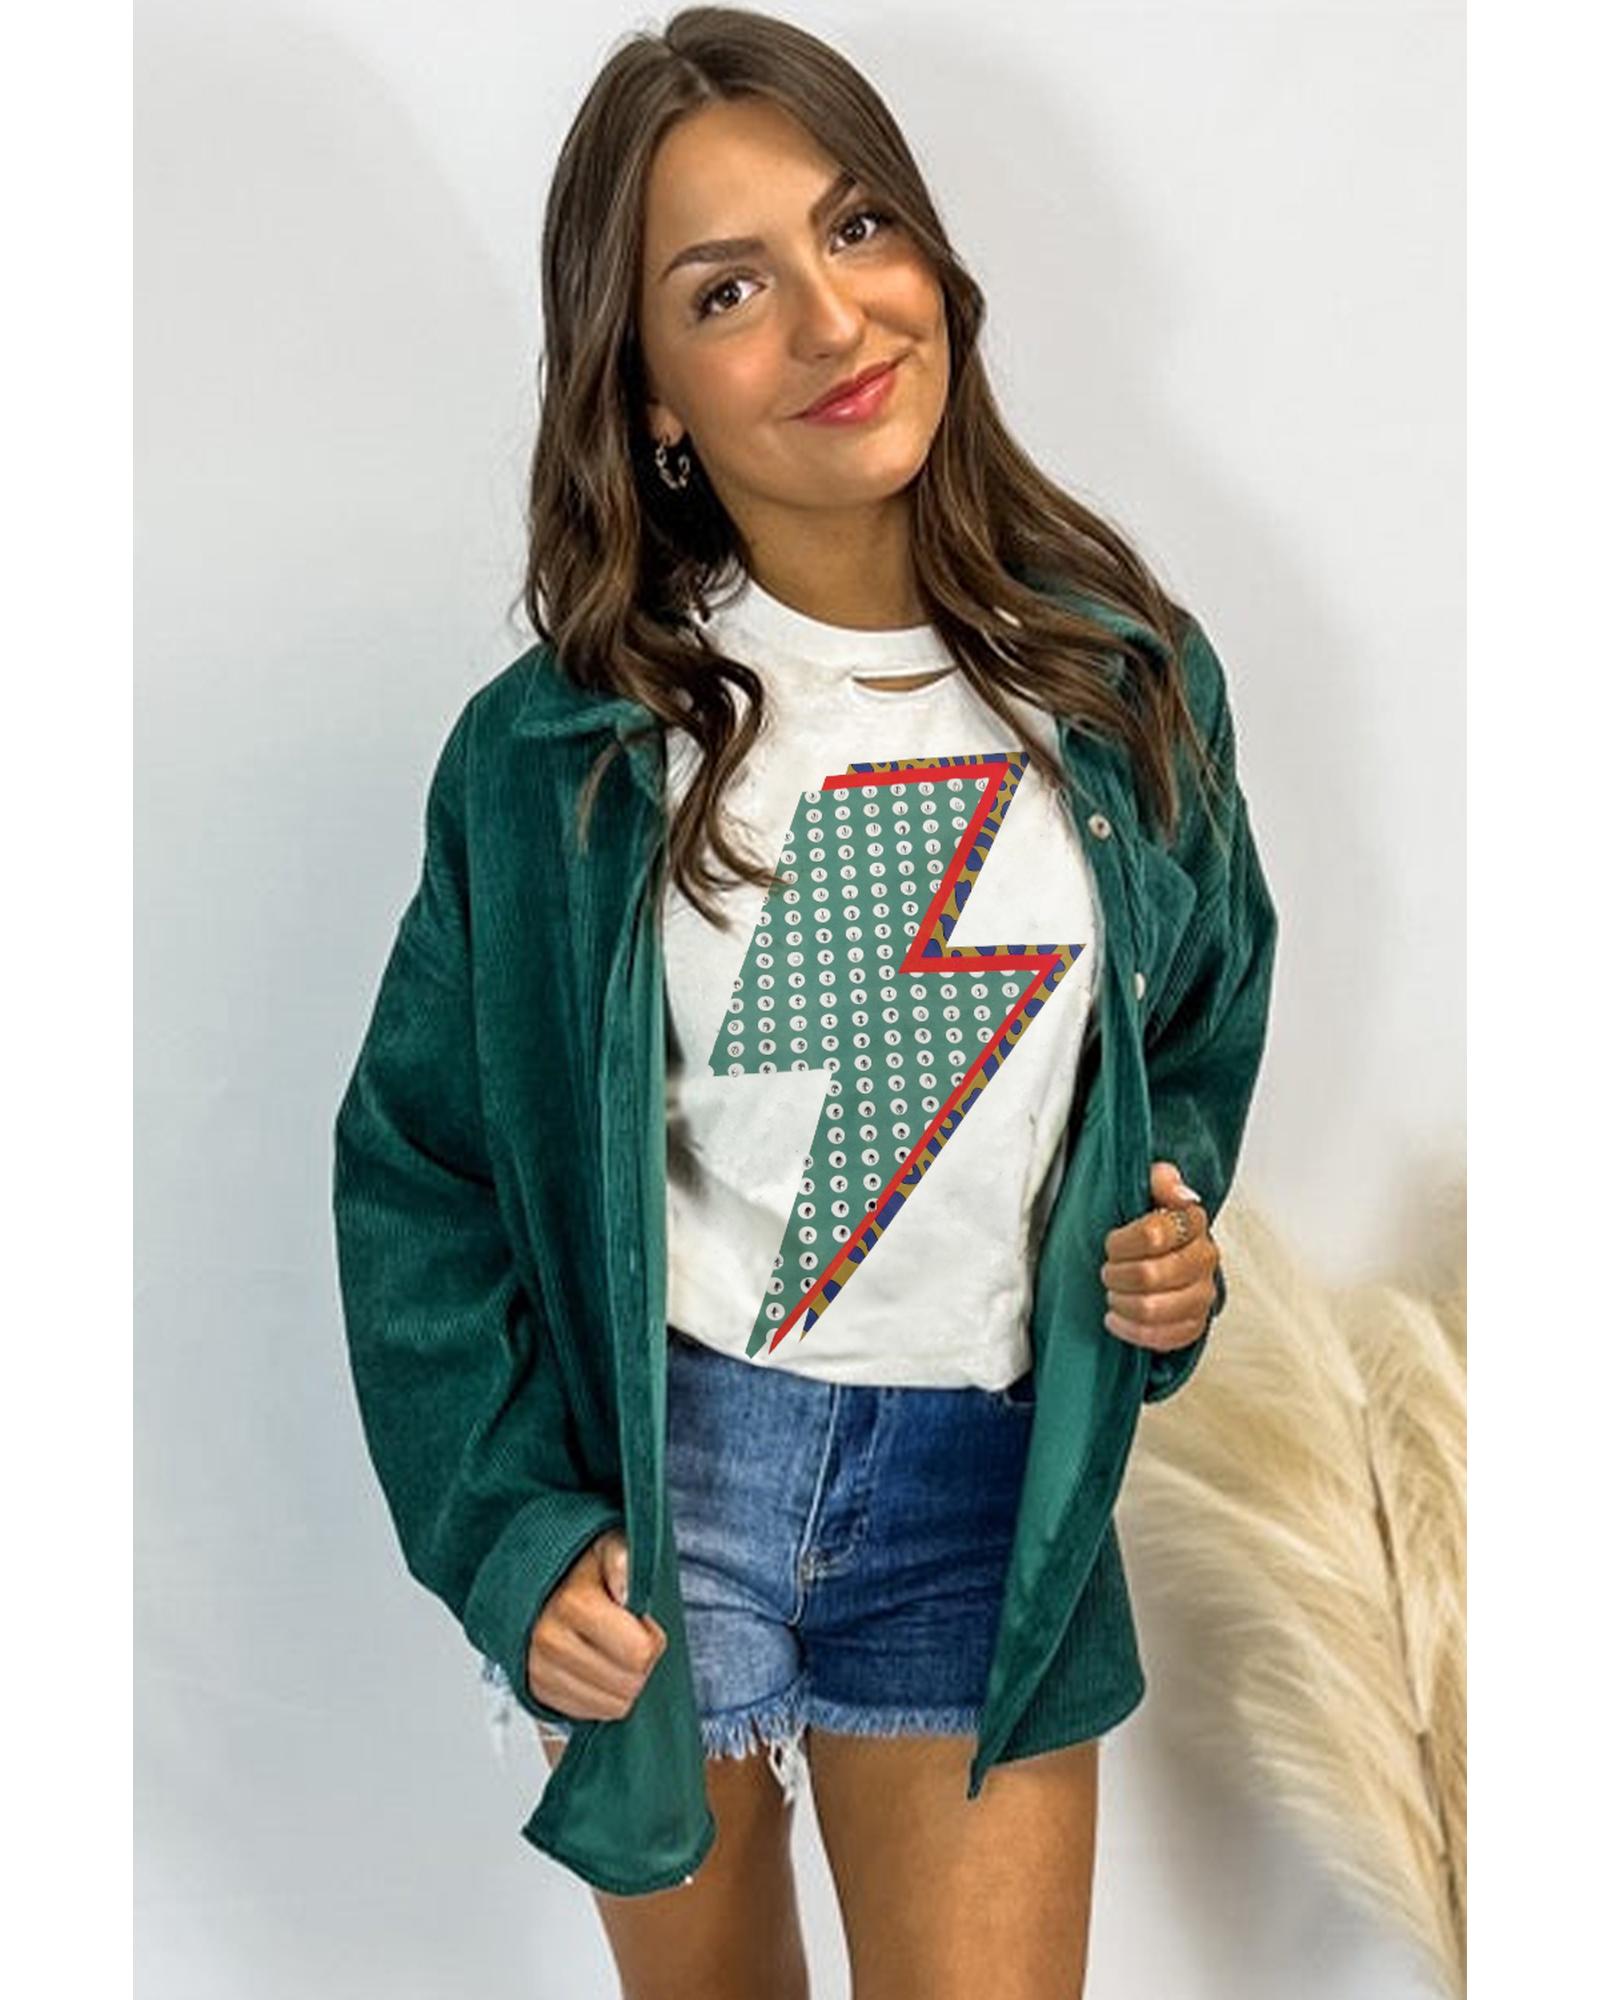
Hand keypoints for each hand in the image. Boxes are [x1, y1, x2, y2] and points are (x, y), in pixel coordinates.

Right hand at [526, 1527, 667, 1721]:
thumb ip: (623, 1561)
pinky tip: (595, 1667)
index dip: (652, 1639)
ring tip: (610, 1651)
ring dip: (621, 1683)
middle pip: (628, 1685)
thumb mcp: (608, 1547)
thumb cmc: (581, 1569)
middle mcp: (550, 1641)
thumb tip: (626, 1592)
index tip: (642, 1622)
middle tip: (628, 1637)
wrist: (540, 1584)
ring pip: (612, 1706)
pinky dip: (601, 1696)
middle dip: (640, 1664)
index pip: (638, 1653)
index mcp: (572, 1605)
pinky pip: (590, 1714)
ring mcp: (540, 1670)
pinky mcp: (536, 1691)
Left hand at [1100, 1161, 1220, 1354]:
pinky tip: (1119, 1318)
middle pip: (1149, 1275)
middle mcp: (1204, 1259)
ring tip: (1113, 1295)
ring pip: (1153, 1309)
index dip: (1121, 1243)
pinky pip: (1165, 1337)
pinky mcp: (1196, 1324)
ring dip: (1122, 1303)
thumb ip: (1160, 1179)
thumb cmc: (1147, 1225)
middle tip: (1108, 1272)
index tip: (1111, 1244)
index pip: (1153, 1234)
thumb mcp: (1147, 1190)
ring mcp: (1203, 1294)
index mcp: (1193, 1223)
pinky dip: (1133, 1331)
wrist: (1158, 1257)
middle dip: (1117, 1275)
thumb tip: (1179, 1192)